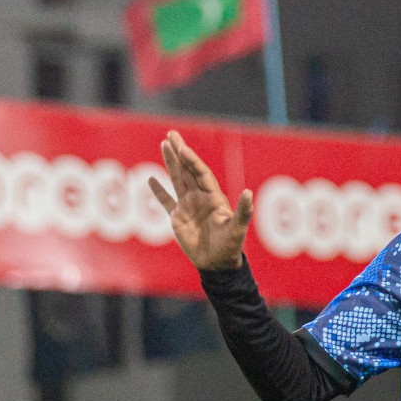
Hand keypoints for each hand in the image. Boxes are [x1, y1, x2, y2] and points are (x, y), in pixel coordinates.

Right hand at [149, 130, 252, 270]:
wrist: (217, 265)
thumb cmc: (230, 248)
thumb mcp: (237, 230)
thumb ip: (243, 212)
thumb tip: (249, 193)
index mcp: (214, 198)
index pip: (201, 173)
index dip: (192, 161)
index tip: (182, 148)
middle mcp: (200, 198)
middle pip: (188, 170)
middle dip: (180, 153)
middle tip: (171, 134)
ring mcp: (188, 207)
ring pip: (177, 180)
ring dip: (170, 163)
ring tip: (163, 144)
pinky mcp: (178, 219)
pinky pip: (166, 201)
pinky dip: (158, 191)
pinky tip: (151, 179)